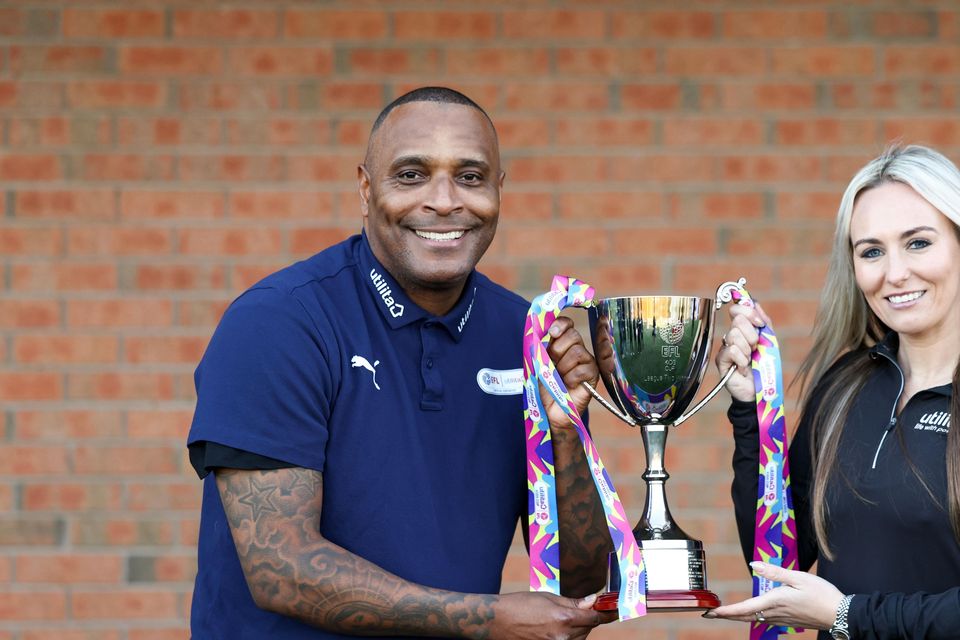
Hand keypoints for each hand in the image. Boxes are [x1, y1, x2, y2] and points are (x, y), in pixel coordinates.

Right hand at [488, 592, 615, 639]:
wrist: (498, 621)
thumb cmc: (521, 604)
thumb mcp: (549, 597)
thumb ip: (573, 602)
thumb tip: (593, 601)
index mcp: (565, 619)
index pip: (595, 618)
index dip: (607, 613)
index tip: (615, 609)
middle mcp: (564, 637)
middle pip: (588, 628)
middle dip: (589, 618)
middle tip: (585, 608)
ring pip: (580, 638)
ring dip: (580, 628)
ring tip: (565, 617)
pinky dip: (570, 636)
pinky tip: (560, 628)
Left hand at [541, 316, 598, 429]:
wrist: (550, 410)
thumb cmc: (544, 387)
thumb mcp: (538, 364)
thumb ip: (540, 347)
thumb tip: (540, 331)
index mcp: (562, 344)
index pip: (567, 324)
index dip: (560, 324)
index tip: (552, 332)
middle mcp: (577, 349)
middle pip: (573, 335)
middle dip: (558, 349)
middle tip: (552, 363)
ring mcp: (587, 362)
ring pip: (577, 351)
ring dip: (563, 366)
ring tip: (560, 377)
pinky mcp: (593, 375)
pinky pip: (583, 369)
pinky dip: (571, 377)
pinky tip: (568, 384)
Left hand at [703, 562, 844, 629]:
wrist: (841, 614)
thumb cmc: (821, 594)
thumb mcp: (798, 577)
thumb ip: (774, 572)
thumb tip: (753, 565)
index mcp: (774, 601)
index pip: (743, 608)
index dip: (725, 611)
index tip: (710, 612)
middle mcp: (774, 613)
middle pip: (744, 616)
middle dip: (726, 615)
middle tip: (709, 614)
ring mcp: (781, 619)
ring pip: (753, 619)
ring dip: (737, 616)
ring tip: (724, 612)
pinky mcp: (787, 620)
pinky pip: (763, 620)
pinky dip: (750, 616)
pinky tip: (749, 614)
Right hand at [715, 302, 771, 402]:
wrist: (760, 389)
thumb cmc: (764, 365)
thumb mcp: (769, 340)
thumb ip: (764, 321)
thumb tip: (754, 302)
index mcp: (742, 329)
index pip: (738, 309)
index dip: (749, 312)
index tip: (759, 324)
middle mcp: (731, 335)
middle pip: (738, 320)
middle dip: (752, 335)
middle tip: (755, 348)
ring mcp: (724, 347)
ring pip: (734, 335)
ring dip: (747, 349)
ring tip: (749, 359)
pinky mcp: (720, 360)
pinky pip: (731, 350)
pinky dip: (742, 359)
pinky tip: (743, 367)